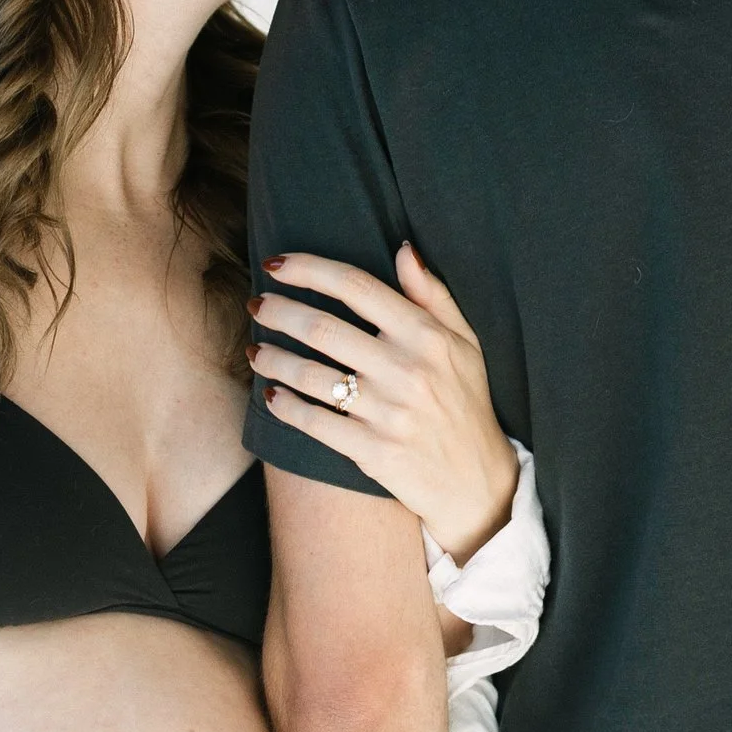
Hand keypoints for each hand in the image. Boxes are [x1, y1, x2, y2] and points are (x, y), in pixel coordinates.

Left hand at [250, 246, 520, 562]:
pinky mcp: (372, 451)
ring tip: (257, 351)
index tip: (275, 264)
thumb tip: (402, 250)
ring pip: (310, 376)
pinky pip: (313, 422)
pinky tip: (271, 395)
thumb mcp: (464, 344)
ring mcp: (387, 413)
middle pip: (322, 329)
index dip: (308, 269)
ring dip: (273, 359)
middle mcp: (406, 371)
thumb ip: (432, 295)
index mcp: (426, 336)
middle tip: (257, 306)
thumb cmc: (465, 403)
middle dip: (279, 312)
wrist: (475, 481)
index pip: (356, 287)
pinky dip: (284, 406)